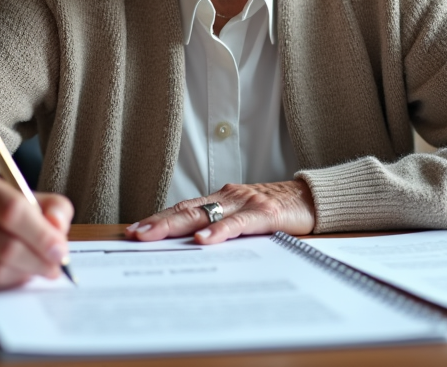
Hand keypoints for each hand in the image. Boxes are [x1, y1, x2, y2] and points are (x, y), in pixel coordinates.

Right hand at [0, 174, 73, 288]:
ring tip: (38, 268)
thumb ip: (54, 208)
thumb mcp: (29, 197)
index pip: (12, 212)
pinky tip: (18, 272)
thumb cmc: (1, 209)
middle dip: (38, 261)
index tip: (61, 251)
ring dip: (25, 273)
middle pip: (5, 246)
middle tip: (55, 267)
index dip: (41, 235)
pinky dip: (9, 281)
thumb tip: (59, 228)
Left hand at [125, 180, 315, 243]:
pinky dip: (219, 232)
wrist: (314, 199)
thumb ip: (222, 229)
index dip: (158, 219)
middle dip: (158, 223)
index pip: (183, 209)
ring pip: (205, 213)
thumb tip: (190, 250)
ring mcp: (246, 202)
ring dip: (176, 226)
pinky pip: (238, 223)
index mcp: (222, 199)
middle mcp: (229, 197)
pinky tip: (202, 240)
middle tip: (133, 235)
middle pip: (186, 210)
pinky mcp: (265, 212)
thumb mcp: (245, 220)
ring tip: (153, 236)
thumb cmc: (278, 212)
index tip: (132, 231)